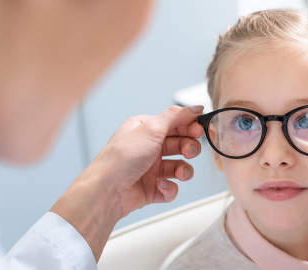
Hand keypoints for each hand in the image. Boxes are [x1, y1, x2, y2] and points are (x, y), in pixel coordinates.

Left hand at [50, 105, 204, 260]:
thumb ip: (176, 116)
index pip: (175, 124)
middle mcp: (148, 147)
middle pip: (180, 145)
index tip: (200, 130)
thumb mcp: (151, 129)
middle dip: (188, 148)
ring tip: (179, 173)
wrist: (107, 190)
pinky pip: (171, 187)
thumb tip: (194, 107)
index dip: (189, 127)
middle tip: (189, 151)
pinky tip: (160, 185)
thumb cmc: (122, 158)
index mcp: (145, 129)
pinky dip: (170, 188)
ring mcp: (150, 169)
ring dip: (183, 170)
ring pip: (179, 167)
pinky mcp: (152, 188)